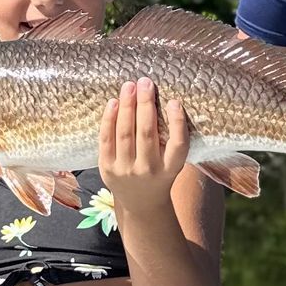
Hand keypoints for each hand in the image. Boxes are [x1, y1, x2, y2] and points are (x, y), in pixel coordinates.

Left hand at [99, 78, 189, 216]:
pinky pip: (106, 139)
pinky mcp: (107, 168)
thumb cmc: (159, 174)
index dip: (177, 122)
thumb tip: (166, 101)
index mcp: (170, 169)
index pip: (178, 145)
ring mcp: (126, 171)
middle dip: (146, 104)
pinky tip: (114, 102)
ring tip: (129, 86)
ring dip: (127, 106)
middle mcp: (149, 171)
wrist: (140, 203)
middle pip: (147, 133)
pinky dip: (109, 119)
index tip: (174, 101)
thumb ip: (171, 139)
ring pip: (125, 133)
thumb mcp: (172, 163)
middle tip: (145, 82)